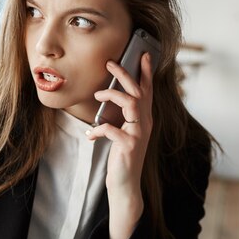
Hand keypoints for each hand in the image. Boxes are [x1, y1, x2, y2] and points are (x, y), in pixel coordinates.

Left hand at [87, 52, 153, 238]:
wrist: (125, 184)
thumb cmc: (121, 157)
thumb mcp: (123, 134)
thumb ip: (122, 118)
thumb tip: (109, 98)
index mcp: (144, 119)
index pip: (147, 91)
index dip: (146, 73)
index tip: (144, 54)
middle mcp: (145, 124)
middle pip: (139, 92)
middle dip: (125, 74)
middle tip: (110, 62)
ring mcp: (138, 134)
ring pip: (131, 104)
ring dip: (113, 95)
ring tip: (98, 93)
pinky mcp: (129, 146)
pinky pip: (113, 129)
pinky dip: (99, 129)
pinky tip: (90, 135)